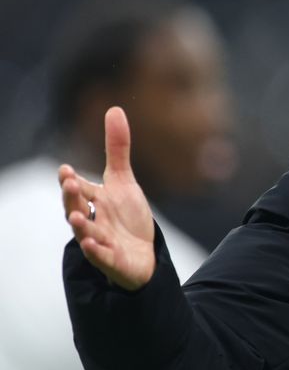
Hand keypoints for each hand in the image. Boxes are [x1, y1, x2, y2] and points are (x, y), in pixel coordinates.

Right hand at [59, 106, 156, 289]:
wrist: (142, 253)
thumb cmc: (127, 216)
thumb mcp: (123, 181)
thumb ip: (116, 149)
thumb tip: (114, 109)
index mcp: (93, 202)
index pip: (78, 190)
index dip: (71, 181)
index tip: (65, 169)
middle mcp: (92, 221)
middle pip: (76, 209)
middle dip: (71, 197)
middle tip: (69, 183)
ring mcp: (100, 242)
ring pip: (86, 234)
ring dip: (80, 226)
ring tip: (75, 217)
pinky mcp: (112, 261)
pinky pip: (101, 257)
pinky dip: (96, 252)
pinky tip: (92, 245)